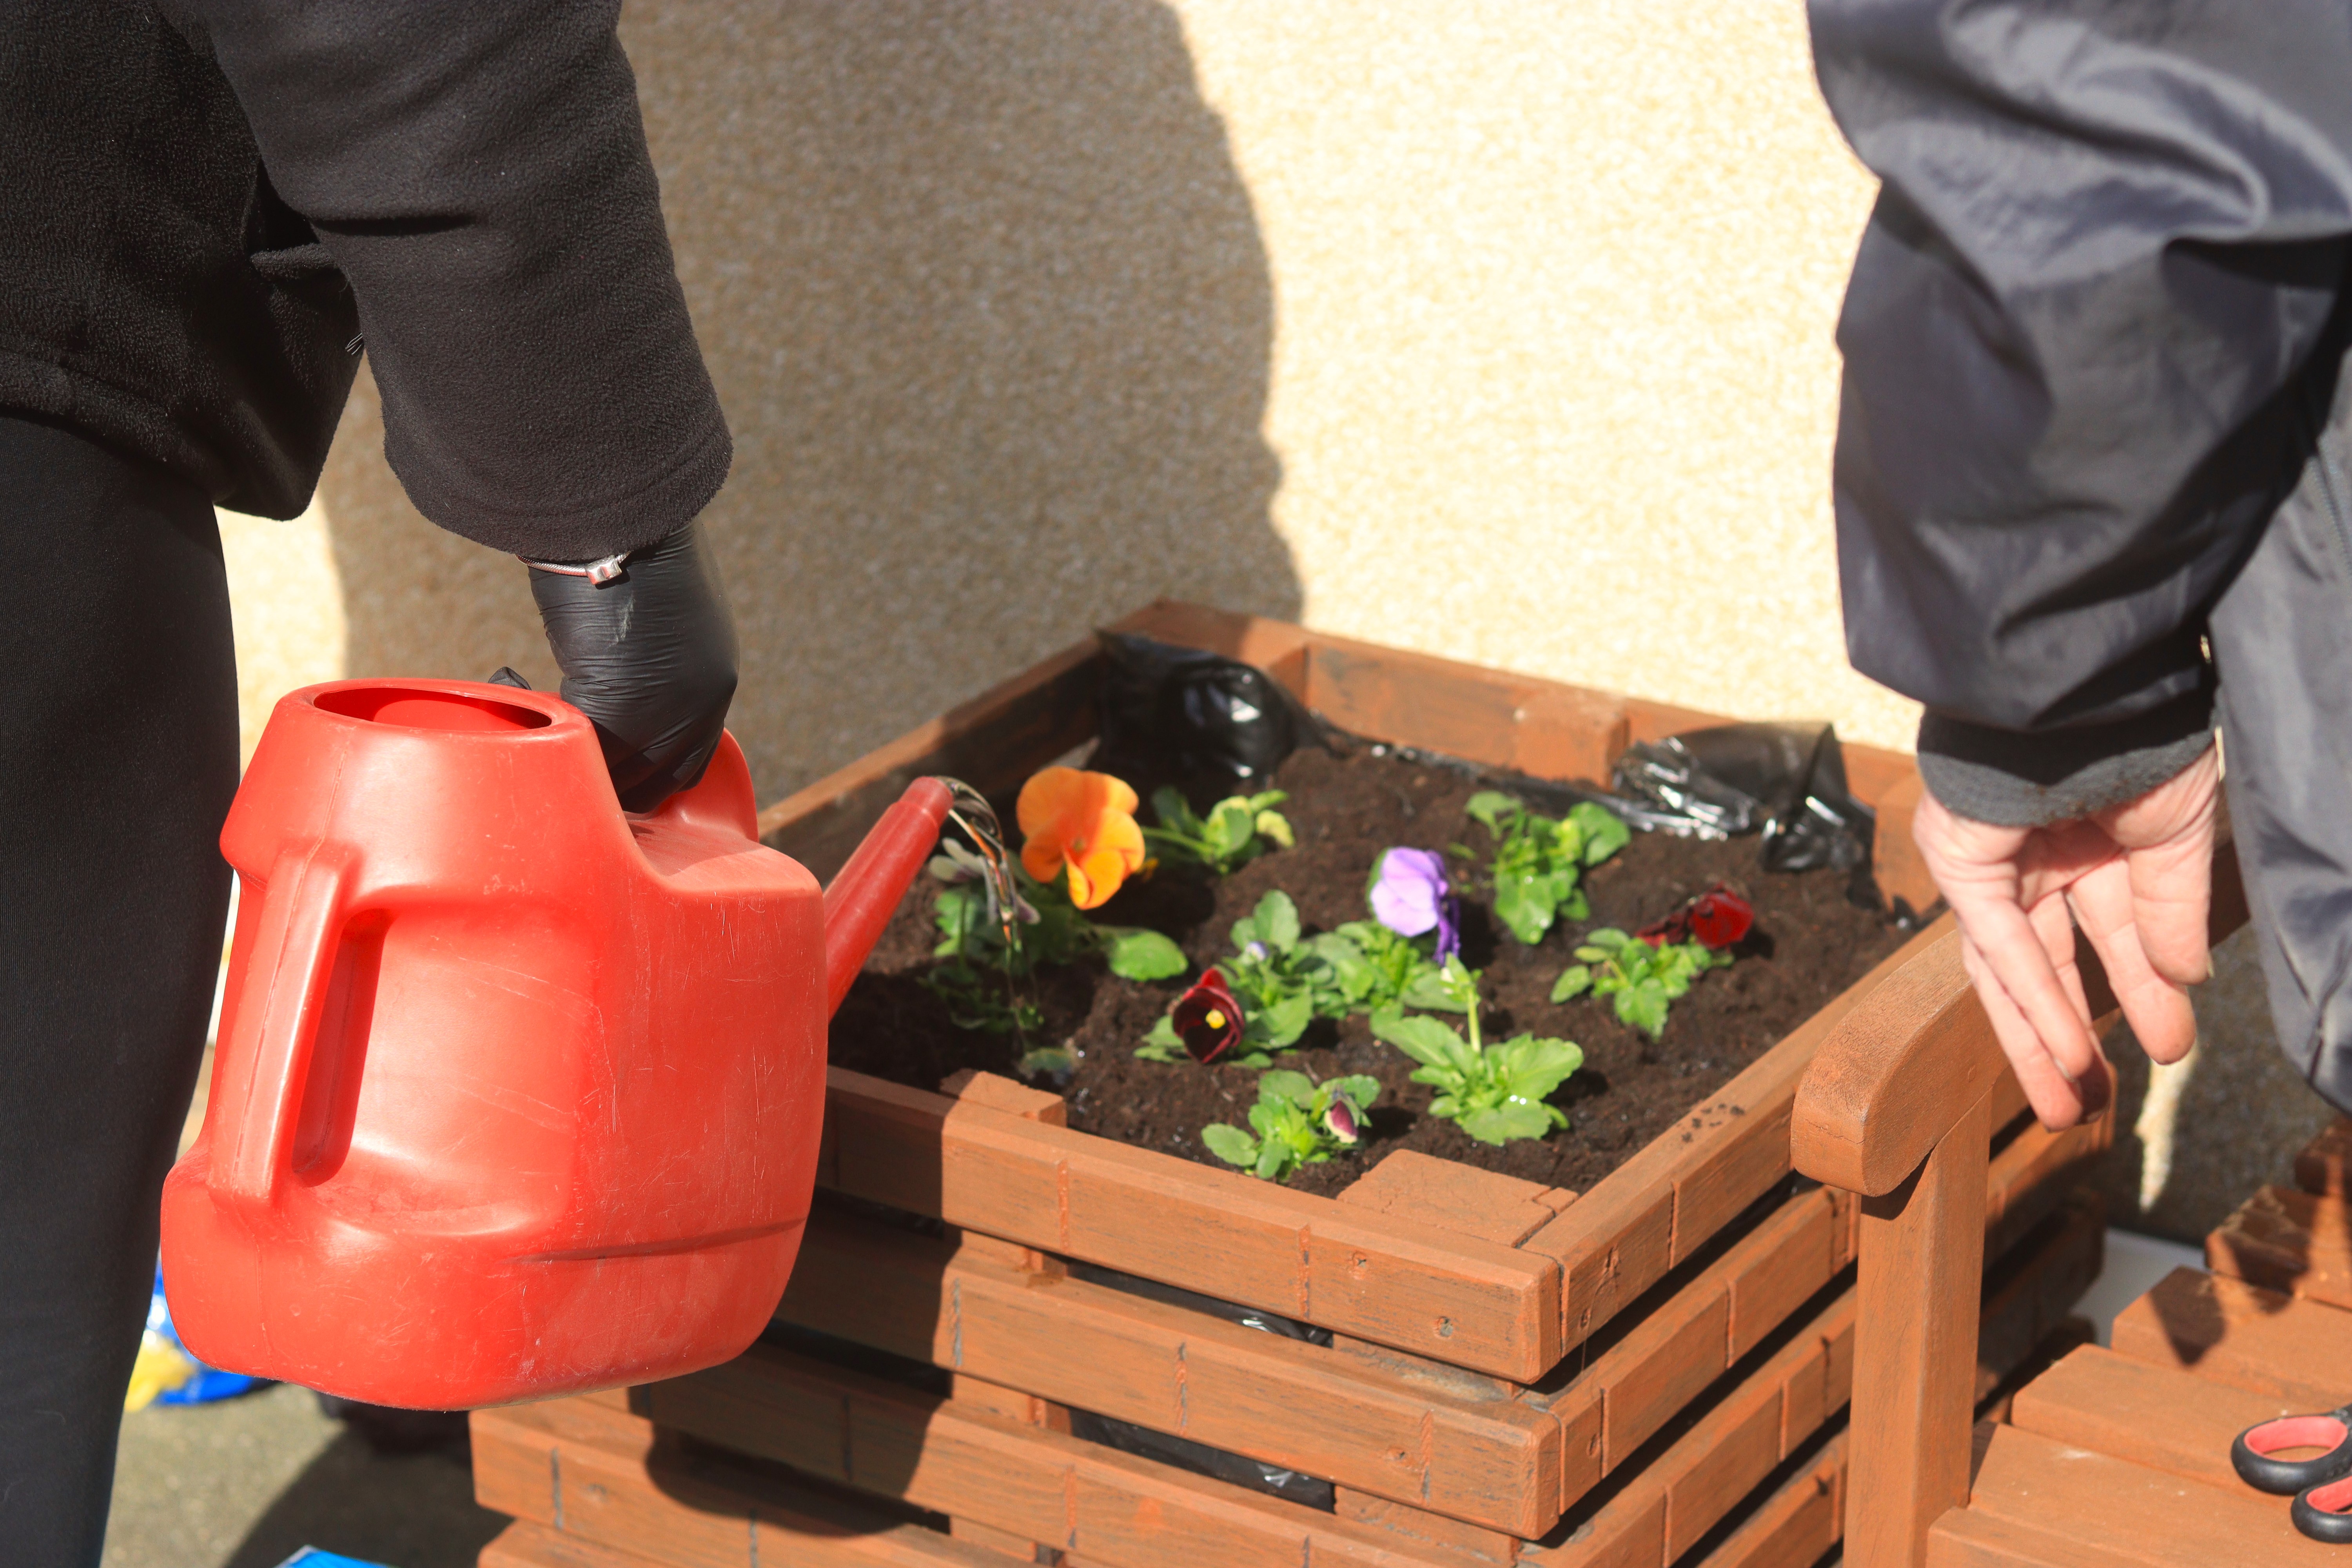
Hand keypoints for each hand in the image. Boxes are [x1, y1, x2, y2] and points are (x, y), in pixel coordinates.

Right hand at [527, 522, 738, 811]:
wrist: (622, 522)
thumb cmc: (633, 552)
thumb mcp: (660, 618)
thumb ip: (650, 664)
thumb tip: (610, 682)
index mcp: (712, 683)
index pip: (685, 764)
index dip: (641, 773)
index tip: (599, 763)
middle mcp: (700, 709)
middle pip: (651, 783)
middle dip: (603, 776)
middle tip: (555, 748)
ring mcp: (665, 718)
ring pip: (613, 775)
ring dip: (571, 756)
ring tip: (526, 715)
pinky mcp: (621, 714)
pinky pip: (579, 749)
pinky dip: (541, 728)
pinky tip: (510, 685)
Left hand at [1911, 747, 2219, 1128]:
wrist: (2084, 688)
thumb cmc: (2132, 738)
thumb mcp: (2174, 834)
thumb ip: (2170, 910)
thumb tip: (2183, 978)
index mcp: (2093, 837)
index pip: (2114, 931)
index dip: (2142, 989)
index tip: (2171, 1043)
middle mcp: (2039, 854)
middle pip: (2052, 962)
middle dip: (2074, 1032)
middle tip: (2097, 1097)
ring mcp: (1996, 860)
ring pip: (2014, 967)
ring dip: (2040, 1037)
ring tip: (2068, 1104)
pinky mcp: (1962, 862)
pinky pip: (1997, 943)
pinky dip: (2030, 997)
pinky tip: (2062, 1050)